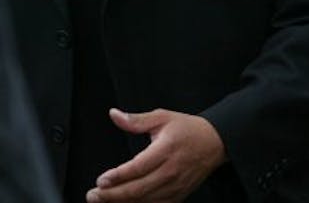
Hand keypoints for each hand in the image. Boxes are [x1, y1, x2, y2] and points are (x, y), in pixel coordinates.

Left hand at [86, 108, 225, 202]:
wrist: (215, 143)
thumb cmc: (187, 129)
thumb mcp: (162, 117)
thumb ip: (136, 120)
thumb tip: (114, 115)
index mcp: (166, 150)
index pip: (138, 167)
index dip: (118, 176)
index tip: (101, 180)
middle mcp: (170, 171)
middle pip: (138, 189)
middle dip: (112, 195)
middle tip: (93, 195)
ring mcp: (175, 186)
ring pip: (145, 201)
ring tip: (102, 200)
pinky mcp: (178, 196)